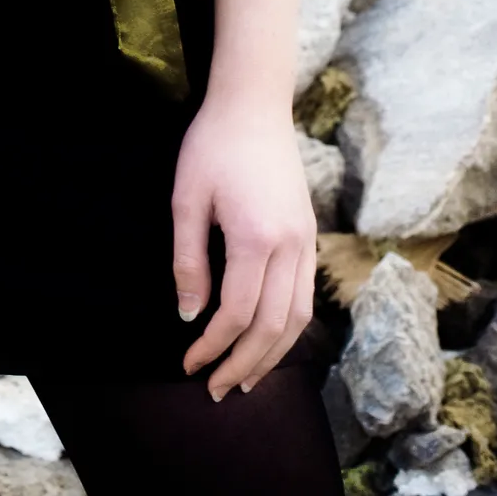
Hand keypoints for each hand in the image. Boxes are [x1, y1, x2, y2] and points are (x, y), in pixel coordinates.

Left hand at [170, 91, 316, 399]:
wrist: (254, 105)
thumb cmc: (212, 145)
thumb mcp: (187, 198)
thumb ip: (188, 259)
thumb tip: (188, 314)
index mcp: (256, 237)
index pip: (236, 313)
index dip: (212, 346)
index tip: (187, 364)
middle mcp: (290, 246)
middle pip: (271, 326)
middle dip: (242, 364)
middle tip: (215, 390)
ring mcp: (306, 241)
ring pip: (297, 319)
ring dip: (272, 356)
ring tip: (245, 380)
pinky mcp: (310, 236)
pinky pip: (306, 296)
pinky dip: (289, 329)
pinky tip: (270, 342)